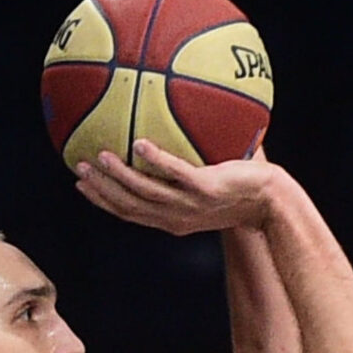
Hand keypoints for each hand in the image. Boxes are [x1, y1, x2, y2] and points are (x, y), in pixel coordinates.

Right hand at [76, 139, 279, 236]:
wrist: (273, 204)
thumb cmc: (244, 194)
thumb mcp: (208, 188)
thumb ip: (186, 169)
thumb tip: (171, 133)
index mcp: (173, 220)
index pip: (130, 213)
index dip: (103, 200)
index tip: (81, 184)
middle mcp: (178, 217)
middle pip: (130, 206)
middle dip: (102, 189)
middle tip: (79, 168)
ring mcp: (191, 204)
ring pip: (146, 192)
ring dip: (120, 176)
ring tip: (100, 156)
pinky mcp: (206, 189)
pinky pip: (176, 173)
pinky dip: (156, 160)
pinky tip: (139, 143)